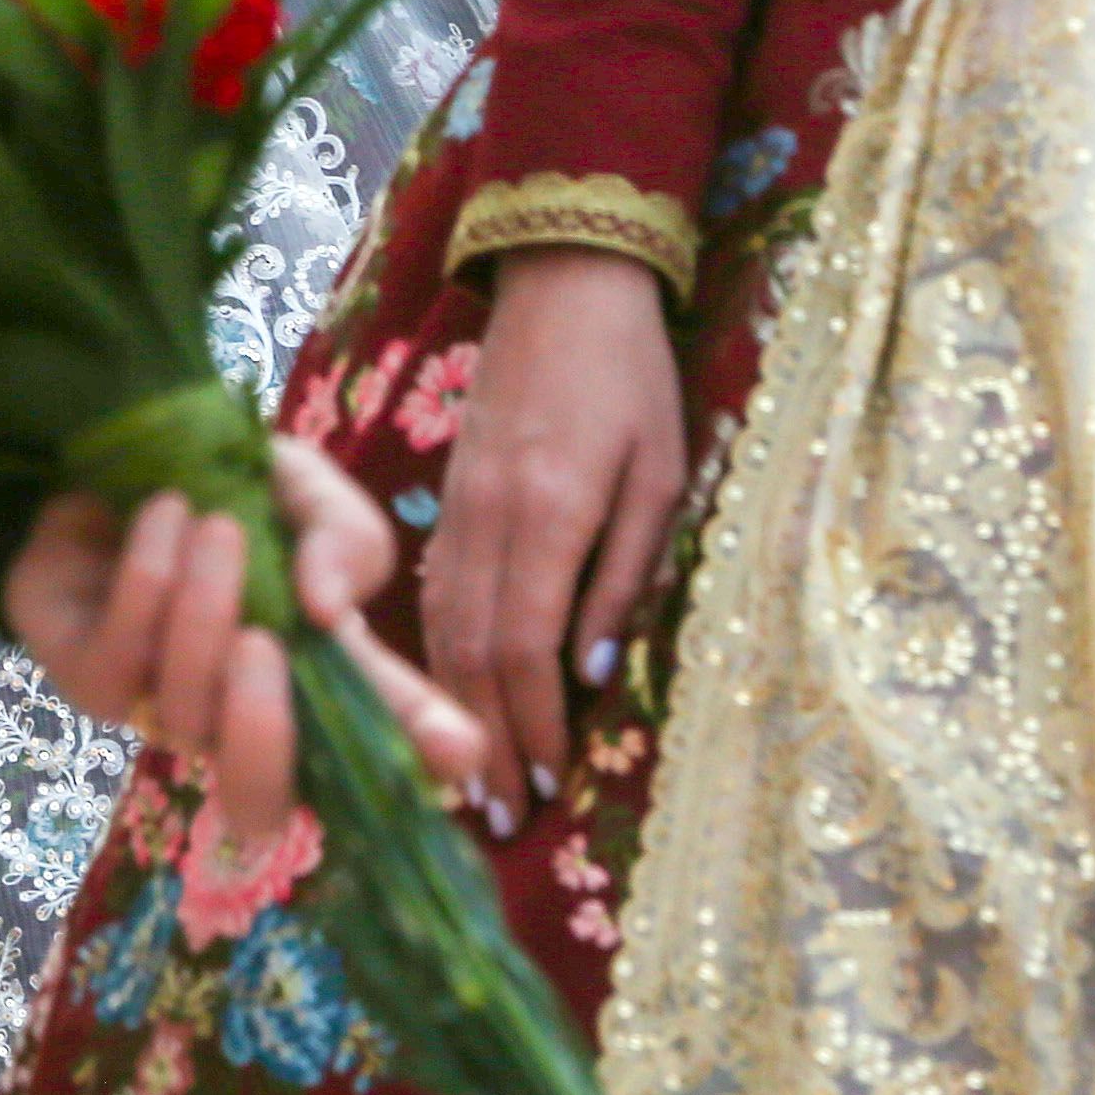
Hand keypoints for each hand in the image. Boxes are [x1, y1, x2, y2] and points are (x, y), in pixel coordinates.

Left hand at [5, 440, 481, 845]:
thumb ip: (343, 540)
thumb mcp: (306, 492)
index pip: (367, 753)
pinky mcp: (81, 677)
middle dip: (263, 731)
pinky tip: (163, 517)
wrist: (115, 446)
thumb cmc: (227, 488)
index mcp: (306, 687)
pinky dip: (149, 578)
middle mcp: (232, 719)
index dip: (414, 763)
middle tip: (267, 641)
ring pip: (186, 709)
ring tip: (214, 523)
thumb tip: (328, 609)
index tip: (459, 754)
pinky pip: (120, 660)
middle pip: (256, 803)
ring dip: (204, 604)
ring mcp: (154, 707)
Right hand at [420, 246, 681, 823]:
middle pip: (471, 653)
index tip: (547, 788)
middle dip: (485, 741)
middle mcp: (490, 517)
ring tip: (474, 775)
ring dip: (455, 707)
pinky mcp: (448, 492)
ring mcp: (458, 503)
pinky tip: (451, 691)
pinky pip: (433, 589)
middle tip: (502, 816)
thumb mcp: (662, 473)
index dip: (531, 728)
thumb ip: (624, 573)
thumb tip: (593, 671)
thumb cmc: (632, 376)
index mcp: (550, 513)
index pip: (524, 649)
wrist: (563, 278)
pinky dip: (439, 653)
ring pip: (440, 626)